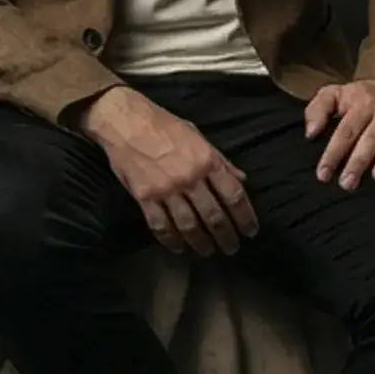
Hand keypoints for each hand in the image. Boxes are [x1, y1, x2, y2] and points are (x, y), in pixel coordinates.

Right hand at [76, 86, 259, 258]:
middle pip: (214, 216)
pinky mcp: (145, 196)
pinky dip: (170, 240)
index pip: (234, 195)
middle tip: (231, 249)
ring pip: (189, 225)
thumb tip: (241, 179)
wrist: (124, 121)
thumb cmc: (163, 124)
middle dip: (226, 237)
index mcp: (207, 160)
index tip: (250, 232)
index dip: (245, 217)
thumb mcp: (197, 135)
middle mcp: (190, 178)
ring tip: (207, 252)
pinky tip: (178, 248)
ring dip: (201, 243)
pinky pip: (160, 225)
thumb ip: (220, 159)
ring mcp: (166, 189)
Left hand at [305, 80, 374, 188]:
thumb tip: (310, 134)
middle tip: (347, 184)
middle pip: (370, 138)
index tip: (323, 174)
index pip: (345, 131)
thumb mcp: (332, 94)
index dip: (333, 153)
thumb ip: (317, 110)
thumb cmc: (356, 98)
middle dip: (358, 162)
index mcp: (361, 104)